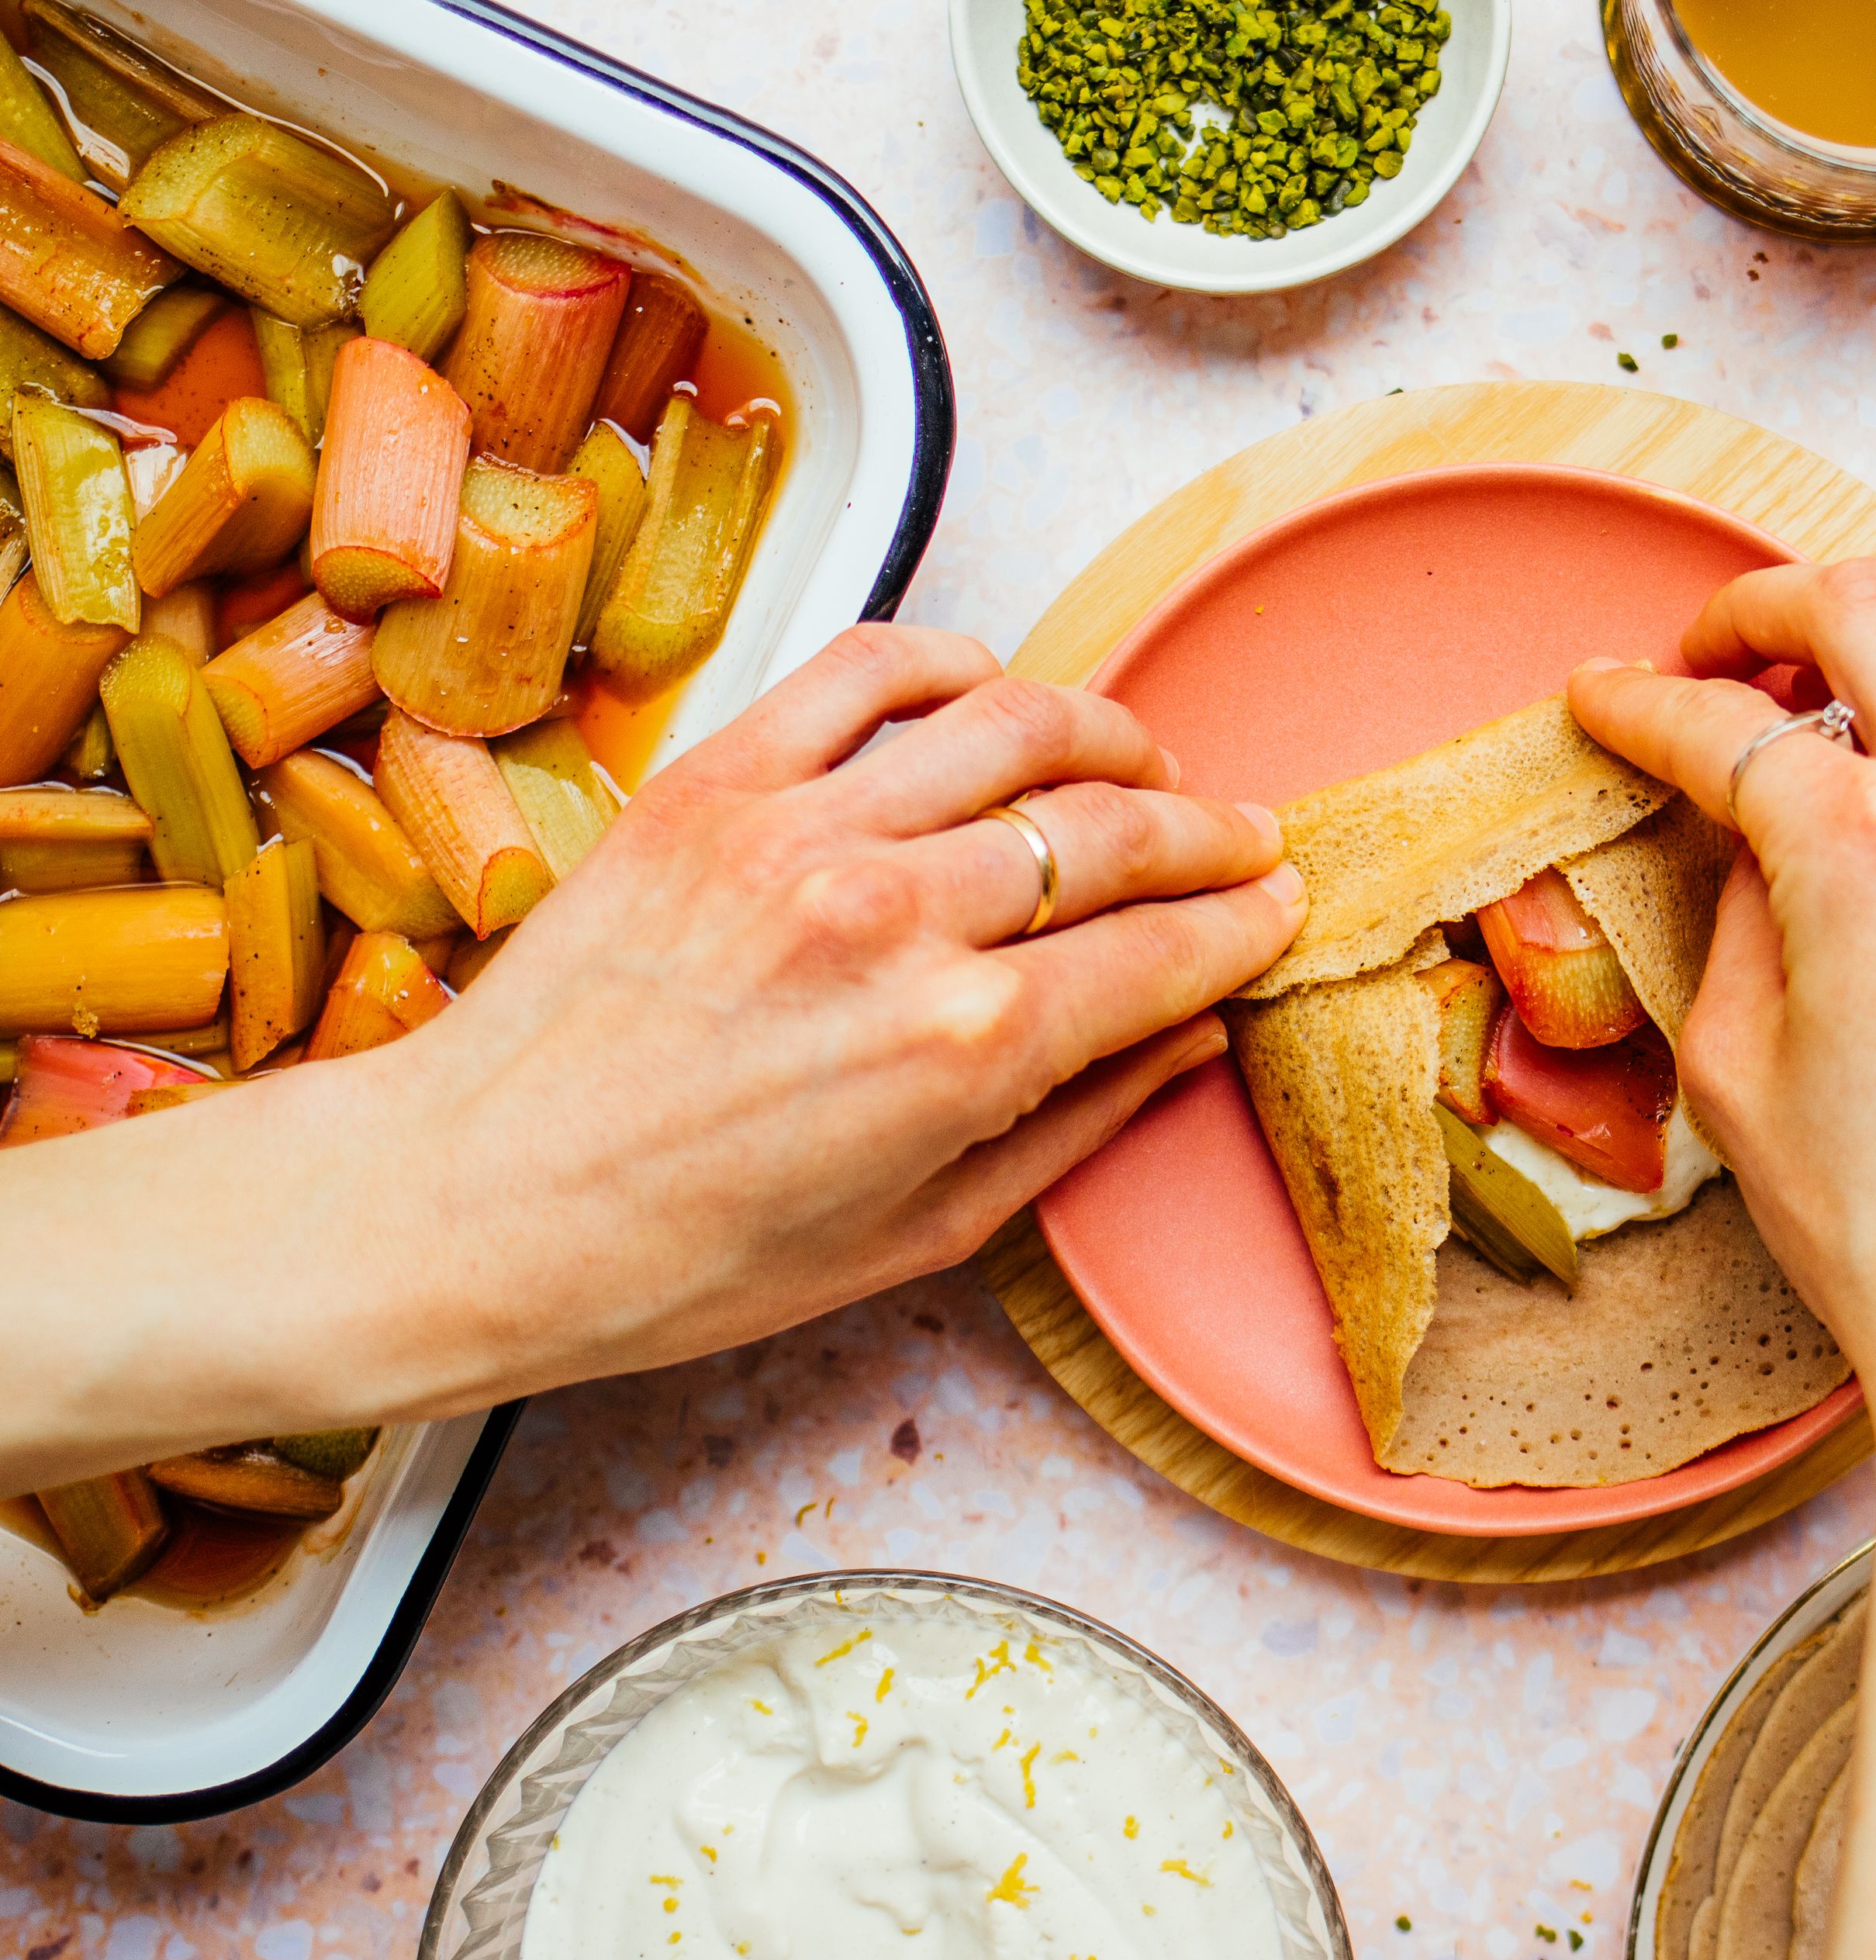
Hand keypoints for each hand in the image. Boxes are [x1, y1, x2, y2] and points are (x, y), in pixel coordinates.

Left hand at [0, 625, 1303, 1487]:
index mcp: (967, 1047)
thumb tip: (1191, 1041)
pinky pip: (874, 669)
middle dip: (1212, 831)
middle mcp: (902, 918)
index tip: (1280, 909)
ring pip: (1019, 723)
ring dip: (1111, 736)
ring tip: (1142, 763)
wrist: (471, 1205)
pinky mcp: (718, 779)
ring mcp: (805, 831)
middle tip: (1245, 838)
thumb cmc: (682, 1254)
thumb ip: (1074, 1123)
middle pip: (1118, 829)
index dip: (1246, 924)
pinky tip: (993, 695)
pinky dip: (958, 664)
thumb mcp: (919, 1233)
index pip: (1168, 949)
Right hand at [1569, 561, 1875, 1458]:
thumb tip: (1758, 832)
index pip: (1719, 723)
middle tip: (1717, 658)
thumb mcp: (1736, 1071)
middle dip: (1765, 608)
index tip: (1605, 703)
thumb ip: (1738, 912)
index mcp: (1865, 849)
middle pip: (1867, 606)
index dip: (1637, 704)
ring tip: (1851, 704)